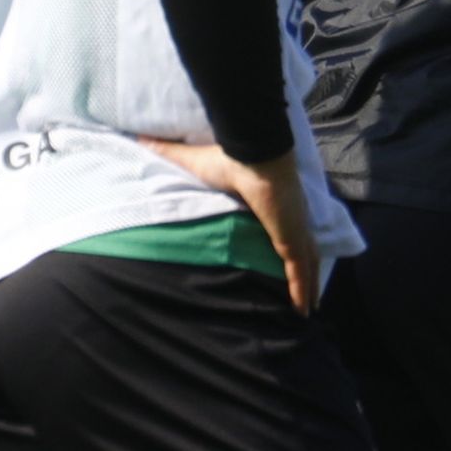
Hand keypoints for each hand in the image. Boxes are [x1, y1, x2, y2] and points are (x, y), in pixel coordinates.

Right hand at [140, 140, 317, 315]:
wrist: (252, 153)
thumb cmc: (228, 158)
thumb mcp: (194, 162)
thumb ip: (171, 154)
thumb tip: (141, 139)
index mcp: (274, 203)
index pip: (285, 227)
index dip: (289, 243)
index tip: (287, 255)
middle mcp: (289, 218)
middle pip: (303, 252)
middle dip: (307, 273)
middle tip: (308, 295)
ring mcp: (293, 230)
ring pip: (307, 266)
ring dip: (309, 288)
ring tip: (308, 311)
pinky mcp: (291, 239)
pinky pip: (299, 271)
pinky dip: (303, 290)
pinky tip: (304, 310)